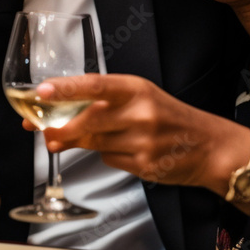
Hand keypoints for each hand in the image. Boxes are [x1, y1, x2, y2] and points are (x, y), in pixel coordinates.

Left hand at [37, 74, 249, 199]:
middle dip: (61, 127)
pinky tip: (122, 150)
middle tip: (43, 130)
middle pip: (89, 120)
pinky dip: (107, 155)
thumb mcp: (140, 98)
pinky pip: (110, 160)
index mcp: (136, 88)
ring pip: (95, 143)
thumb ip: (103, 103)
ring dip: (79, 142)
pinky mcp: (145, 165)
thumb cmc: (168, 117)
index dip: (65, 88)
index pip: (95, 84)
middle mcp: (140, 112)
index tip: (42, 92)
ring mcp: (143, 140)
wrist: (208, 146)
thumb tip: (59, 113)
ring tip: (73, 139)